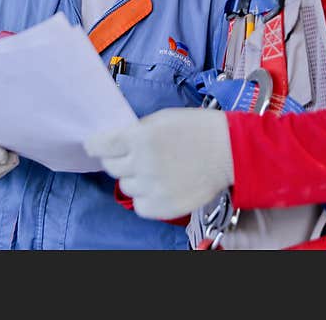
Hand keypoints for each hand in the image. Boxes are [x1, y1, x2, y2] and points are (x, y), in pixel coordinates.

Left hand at [84, 107, 232, 219]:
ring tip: (153, 170)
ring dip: (133, 178)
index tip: (95, 146)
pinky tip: (158, 186)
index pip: (100, 146)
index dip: (95, 145)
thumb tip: (113, 142)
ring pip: (126, 187)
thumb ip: (135, 131)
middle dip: (118, 160)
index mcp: (140, 137)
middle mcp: (143, 163)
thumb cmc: (197, 129)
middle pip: (111, 167)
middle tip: (132, 156)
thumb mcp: (162, 118)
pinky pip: (140, 206)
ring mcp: (154, 187)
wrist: (230, 151)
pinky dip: (145, 198)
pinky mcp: (165, 206)